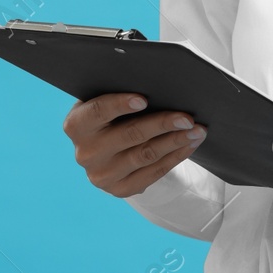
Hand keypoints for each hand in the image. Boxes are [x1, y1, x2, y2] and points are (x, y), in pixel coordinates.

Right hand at [62, 93, 207, 197]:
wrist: (105, 151)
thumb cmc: (110, 116)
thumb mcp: (104, 101)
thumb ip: (119, 91)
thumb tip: (157, 82)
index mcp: (76, 125)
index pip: (97, 111)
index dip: (119, 104)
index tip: (144, 99)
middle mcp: (86, 153)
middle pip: (129, 135)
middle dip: (162, 124)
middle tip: (187, 117)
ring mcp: (102, 175)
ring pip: (145, 155)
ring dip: (175, 141)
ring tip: (197, 130)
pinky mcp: (120, 189)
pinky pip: (153, 172)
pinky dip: (175, 156)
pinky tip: (189, 144)